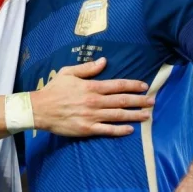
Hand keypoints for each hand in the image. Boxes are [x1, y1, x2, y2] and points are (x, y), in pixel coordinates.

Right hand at [31, 58, 152, 136]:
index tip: (145, 85)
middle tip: (153, 101)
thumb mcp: (68, 73)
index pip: (118, 85)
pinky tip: (130, 129)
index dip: (133, 85)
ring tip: (147, 115)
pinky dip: (120, 130)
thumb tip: (104, 61)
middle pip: (122, 100)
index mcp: (91, 87)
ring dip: (134, 115)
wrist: (40, 109)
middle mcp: (94, 101)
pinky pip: (108, 130)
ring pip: (118, 115)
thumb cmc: (54, 89)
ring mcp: (92, 116)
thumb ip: (87, 68)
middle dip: (139, 100)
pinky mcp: (87, 129)